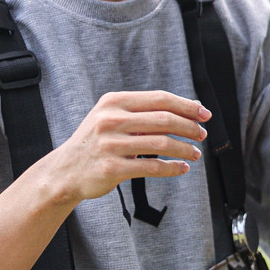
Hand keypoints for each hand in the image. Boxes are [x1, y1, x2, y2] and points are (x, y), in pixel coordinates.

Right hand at [40, 90, 210, 203]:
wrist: (66, 170)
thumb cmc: (96, 142)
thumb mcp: (112, 117)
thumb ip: (144, 112)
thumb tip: (189, 108)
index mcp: (114, 102)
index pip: (160, 99)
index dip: (186, 106)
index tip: (204, 114)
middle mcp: (111, 119)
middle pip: (164, 119)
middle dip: (189, 127)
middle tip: (202, 135)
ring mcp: (111, 144)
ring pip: (161, 143)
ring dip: (184, 149)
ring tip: (195, 154)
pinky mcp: (112, 168)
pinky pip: (152, 167)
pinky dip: (172, 168)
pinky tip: (181, 168)